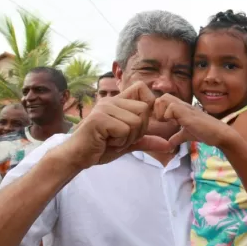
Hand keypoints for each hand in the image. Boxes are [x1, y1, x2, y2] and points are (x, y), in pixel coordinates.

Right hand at [55, 81, 173, 169]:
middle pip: (144, 109)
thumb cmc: (100, 148)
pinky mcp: (99, 119)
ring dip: (128, 138)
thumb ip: (146, 141)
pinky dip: (120, 142)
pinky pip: (124, 129)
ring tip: (113, 141)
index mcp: (118, 102)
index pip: (142, 88)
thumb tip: (169, 145)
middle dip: (139, 130)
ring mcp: (105, 108)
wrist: (77, 157)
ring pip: (136, 122)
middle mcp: (111, 101)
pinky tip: (106, 142)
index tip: (142, 124)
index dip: (149, 104)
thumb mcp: (128, 143)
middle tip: (122, 139)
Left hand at [154, 94, 233, 147]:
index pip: (163, 100)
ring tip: (171, 123)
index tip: (164, 122)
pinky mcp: (188, 113)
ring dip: (163, 112)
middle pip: (162, 97)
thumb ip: (177, 137)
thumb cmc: (206, 133)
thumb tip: (169, 144)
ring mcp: (185, 108)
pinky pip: (172, 108)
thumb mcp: (187, 135)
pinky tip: (177, 124)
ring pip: (164, 99)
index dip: (159, 111)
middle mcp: (182, 105)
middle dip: (158, 110)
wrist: (220, 134)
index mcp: (181, 109)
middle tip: (165, 122)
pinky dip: (169, 116)